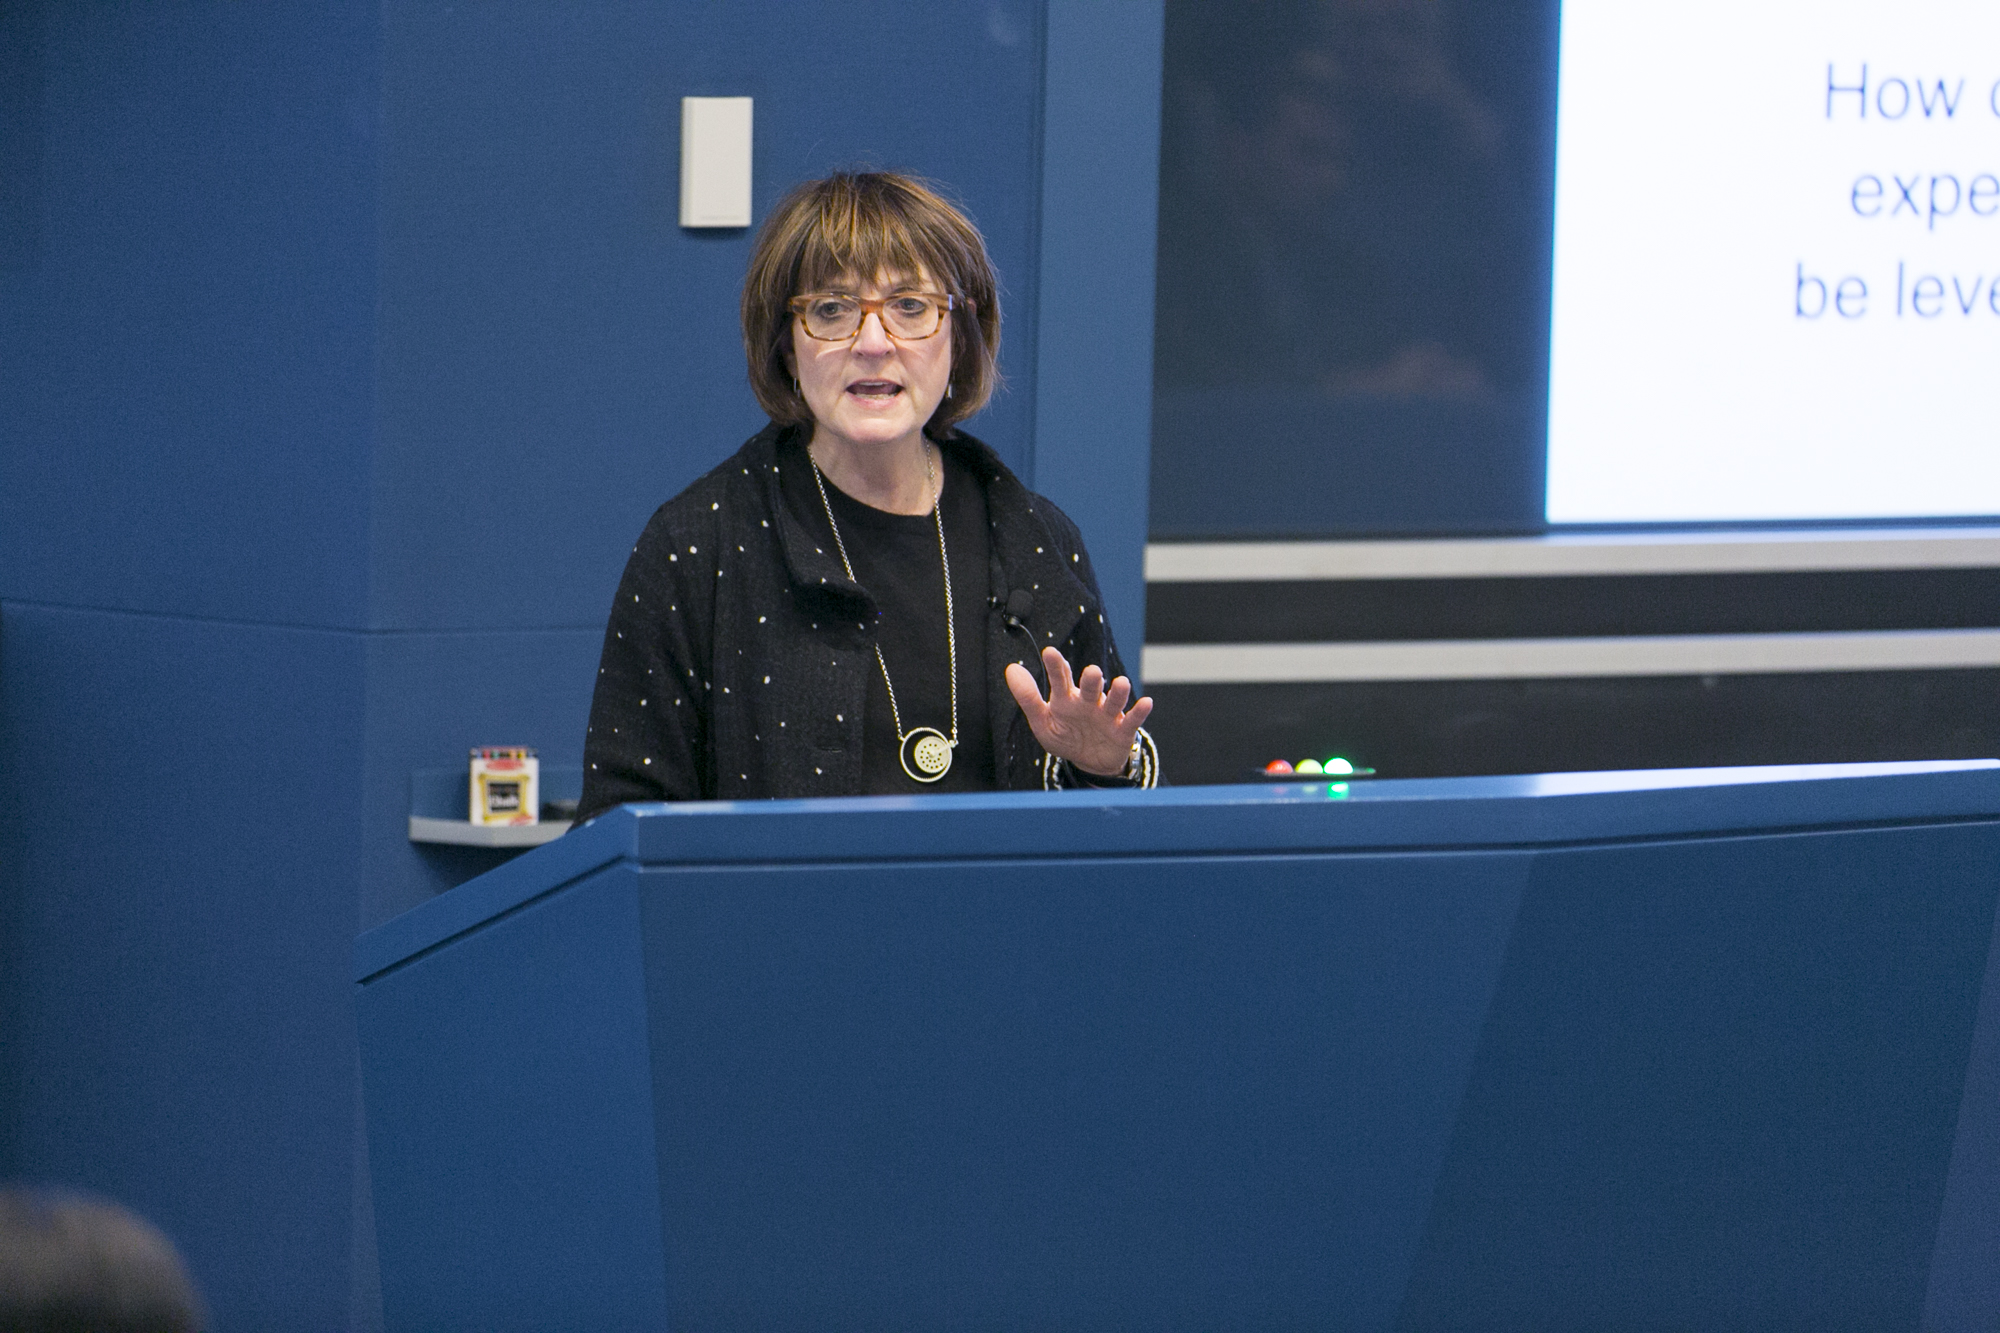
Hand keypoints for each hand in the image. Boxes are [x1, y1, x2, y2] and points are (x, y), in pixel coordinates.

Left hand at [1004, 647, 1153, 776]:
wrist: (1089, 762)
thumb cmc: (1066, 737)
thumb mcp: (1042, 721)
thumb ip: (1027, 697)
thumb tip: (1011, 669)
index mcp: (1066, 698)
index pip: (1061, 678)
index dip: (1056, 666)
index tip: (1050, 653)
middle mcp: (1088, 702)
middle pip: (1090, 687)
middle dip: (1091, 680)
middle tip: (1091, 672)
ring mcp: (1107, 715)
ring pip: (1114, 700)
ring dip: (1119, 693)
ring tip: (1122, 683)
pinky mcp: (1123, 730)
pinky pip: (1133, 720)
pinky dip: (1140, 711)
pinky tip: (1146, 703)